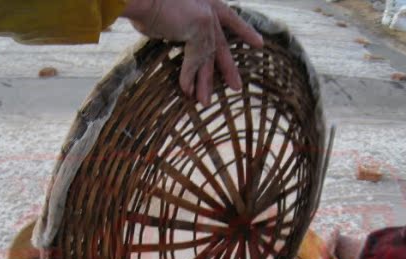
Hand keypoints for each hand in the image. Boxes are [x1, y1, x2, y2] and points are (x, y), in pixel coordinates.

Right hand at [122, 0, 263, 104]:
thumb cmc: (146, 3)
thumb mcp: (167, 18)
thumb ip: (178, 29)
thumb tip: (176, 39)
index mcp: (205, 3)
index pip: (230, 18)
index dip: (244, 31)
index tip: (259, 44)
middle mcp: (209, 10)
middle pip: (221, 45)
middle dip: (227, 69)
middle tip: (236, 87)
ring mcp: (206, 19)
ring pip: (207, 57)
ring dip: (204, 82)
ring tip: (205, 103)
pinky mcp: (199, 28)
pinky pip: (193, 60)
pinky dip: (187, 77)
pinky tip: (187, 91)